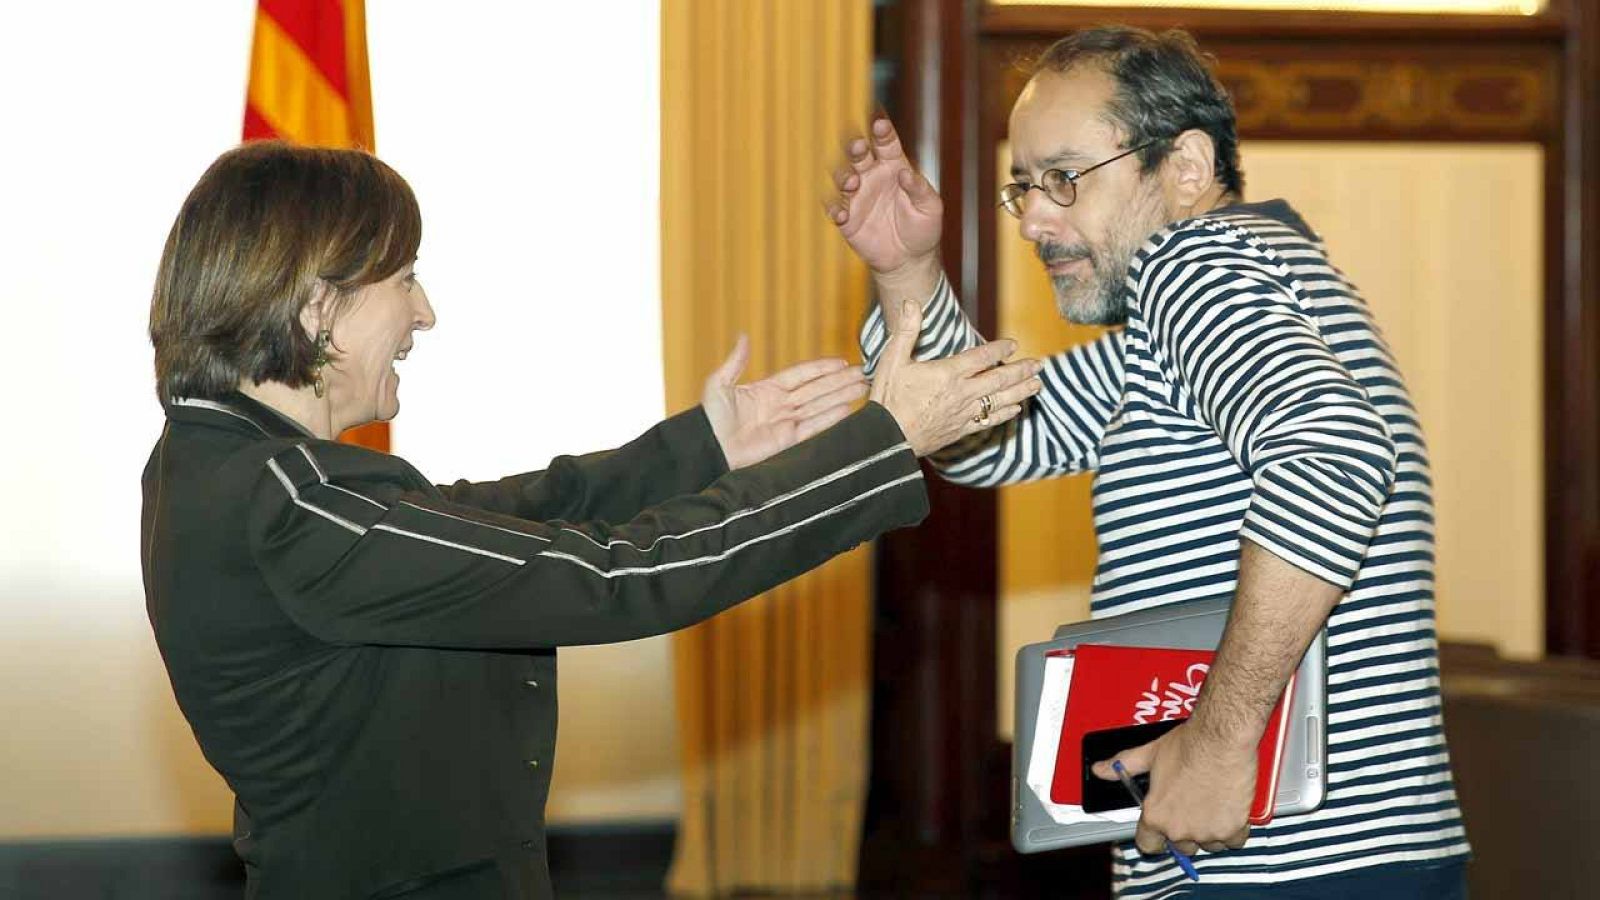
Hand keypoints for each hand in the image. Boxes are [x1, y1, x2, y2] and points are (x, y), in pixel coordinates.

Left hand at [702, 335, 868, 469]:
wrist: (708, 448)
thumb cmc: (709, 419)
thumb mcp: (719, 384)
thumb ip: (736, 361)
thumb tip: (744, 336)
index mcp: (767, 390)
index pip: (801, 375)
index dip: (821, 368)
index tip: (841, 362)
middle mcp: (780, 405)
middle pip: (817, 389)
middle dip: (840, 381)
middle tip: (863, 373)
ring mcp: (786, 422)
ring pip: (820, 405)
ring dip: (842, 396)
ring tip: (862, 388)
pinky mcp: (787, 440)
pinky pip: (814, 426)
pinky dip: (831, 417)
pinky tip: (847, 408)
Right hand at [826, 116, 943, 289]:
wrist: (909, 260)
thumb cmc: (923, 228)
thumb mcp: (930, 208)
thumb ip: (919, 189)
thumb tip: (905, 174)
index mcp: (894, 166)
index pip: (886, 143)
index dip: (882, 132)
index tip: (880, 124)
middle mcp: (872, 176)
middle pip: (858, 154)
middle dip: (855, 146)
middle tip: (858, 146)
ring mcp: (857, 196)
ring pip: (842, 176)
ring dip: (843, 176)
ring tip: (852, 183)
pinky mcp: (847, 218)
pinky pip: (834, 208)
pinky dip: (834, 209)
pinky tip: (841, 215)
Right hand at [870, 298, 1042, 456]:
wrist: (886, 439)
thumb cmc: (888, 398)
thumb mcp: (892, 360)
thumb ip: (906, 331)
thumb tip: (912, 302)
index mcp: (948, 373)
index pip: (982, 357)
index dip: (1000, 350)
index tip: (1013, 344)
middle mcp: (961, 393)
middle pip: (999, 379)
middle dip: (1021, 370)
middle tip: (1040, 364)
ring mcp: (963, 414)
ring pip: (1000, 400)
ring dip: (1021, 391)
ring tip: (1037, 384)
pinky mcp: (960, 431)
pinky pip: (989, 421)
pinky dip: (1005, 414)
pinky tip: (1016, 410)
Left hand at [1092, 722, 1255, 857]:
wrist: (1220, 739)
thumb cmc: (1188, 745)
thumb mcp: (1149, 754)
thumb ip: (1124, 766)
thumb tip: (1100, 770)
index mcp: (1155, 815)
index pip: (1148, 845)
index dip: (1155, 837)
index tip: (1162, 830)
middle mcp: (1179, 829)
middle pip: (1182, 846)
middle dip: (1186, 830)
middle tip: (1192, 806)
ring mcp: (1206, 832)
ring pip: (1209, 844)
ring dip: (1211, 830)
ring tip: (1211, 802)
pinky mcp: (1231, 829)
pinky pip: (1234, 841)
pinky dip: (1234, 828)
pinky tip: (1230, 807)